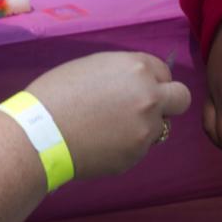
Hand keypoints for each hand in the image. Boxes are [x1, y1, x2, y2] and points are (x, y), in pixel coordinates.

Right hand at [24, 52, 190, 180]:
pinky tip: (101, 143)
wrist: (40, 133)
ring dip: (143, 127)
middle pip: (181, 98)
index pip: (164, 71)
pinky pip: (141, 147)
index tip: (137, 88)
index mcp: (136, 68)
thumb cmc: (57, 93)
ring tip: (108, 129)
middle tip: (146, 109)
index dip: (151, 80)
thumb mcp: (93, 67)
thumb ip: (123, 73)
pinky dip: (127, 145)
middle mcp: (149, 96)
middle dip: (169, 102)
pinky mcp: (137, 154)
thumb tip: (136, 83)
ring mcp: (146, 127)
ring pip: (160, 126)